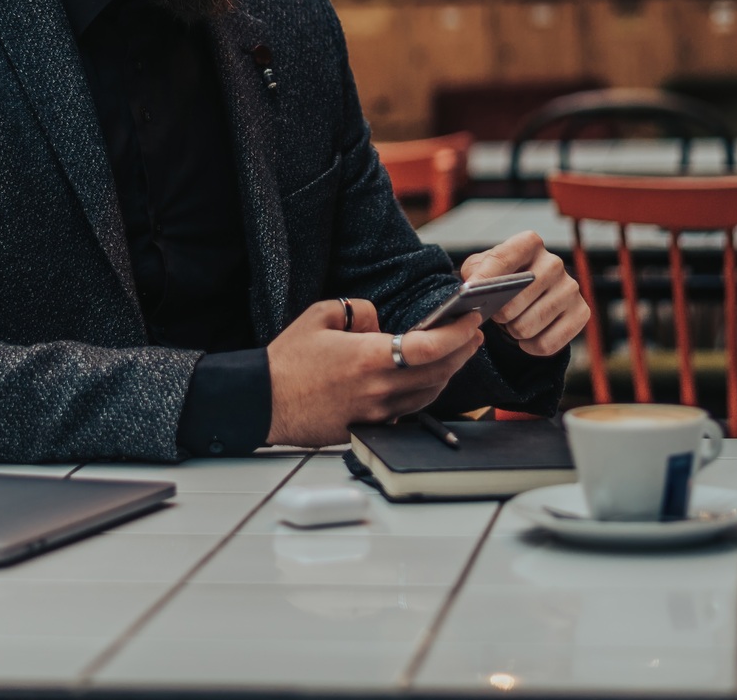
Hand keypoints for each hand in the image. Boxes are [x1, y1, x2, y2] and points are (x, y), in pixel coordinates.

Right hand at [263, 298, 484, 447]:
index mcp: (368, 358)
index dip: (456, 334)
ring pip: (429, 393)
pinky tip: (429, 377)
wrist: (264, 402)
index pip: (429, 347)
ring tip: (457, 352)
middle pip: (438, 372)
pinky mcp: (371, 425)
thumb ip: (358, 310)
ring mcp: (377, 411)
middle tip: (473, 333)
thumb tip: (379, 321)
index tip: (470, 321)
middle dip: (461, 351)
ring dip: (448, 372)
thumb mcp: (320, 316)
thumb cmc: (287, 361)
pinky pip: (410, 409)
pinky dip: (427, 391)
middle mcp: (378, 388)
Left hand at [459, 230, 589, 355]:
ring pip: (529, 325)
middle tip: (498, 316)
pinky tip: (526, 340)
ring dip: (514, 332)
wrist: (529, 295)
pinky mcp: (582, 312)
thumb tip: (474, 288)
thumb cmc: (501, 279)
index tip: (470, 293)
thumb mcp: (481, 268)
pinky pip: (548, 344)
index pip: (503, 258)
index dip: (485, 278)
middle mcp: (554, 262)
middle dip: (499, 314)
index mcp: (529, 243)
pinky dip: (531, 347)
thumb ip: (474, 273)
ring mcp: (571, 287)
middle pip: (516, 299)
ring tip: (512, 325)